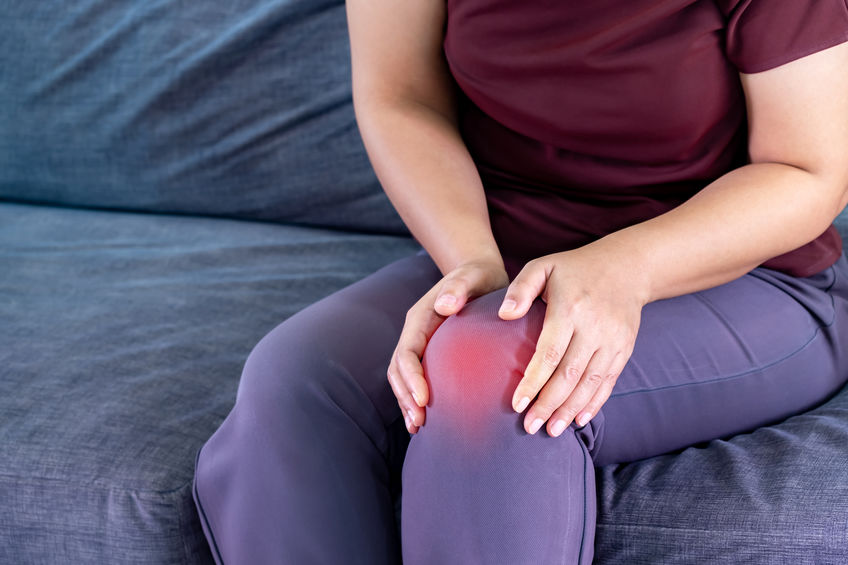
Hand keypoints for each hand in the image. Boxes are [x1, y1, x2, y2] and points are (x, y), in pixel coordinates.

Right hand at [388, 257, 508, 433]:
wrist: (480, 274)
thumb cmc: (479, 276)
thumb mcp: (473, 275)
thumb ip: (458, 287)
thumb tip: (443, 305)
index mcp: (419, 318)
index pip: (407, 353)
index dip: (412, 378)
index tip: (424, 400)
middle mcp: (415, 333)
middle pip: (399, 370)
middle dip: (405, 397)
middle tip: (420, 422)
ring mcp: (420, 344)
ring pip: (402, 378)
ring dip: (407, 402)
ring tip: (418, 426)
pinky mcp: (429, 354)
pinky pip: (414, 380)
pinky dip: (414, 400)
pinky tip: (424, 421)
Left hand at [498, 246, 648, 436]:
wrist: (628, 266)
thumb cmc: (573, 269)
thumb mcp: (542, 266)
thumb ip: (520, 288)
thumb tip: (504, 315)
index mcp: (570, 307)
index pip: (550, 353)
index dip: (533, 382)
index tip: (516, 404)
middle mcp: (595, 326)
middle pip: (570, 374)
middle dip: (549, 404)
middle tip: (529, 427)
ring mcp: (614, 340)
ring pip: (591, 383)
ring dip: (570, 410)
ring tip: (551, 430)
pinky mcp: (625, 349)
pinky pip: (609, 381)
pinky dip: (594, 403)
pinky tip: (578, 420)